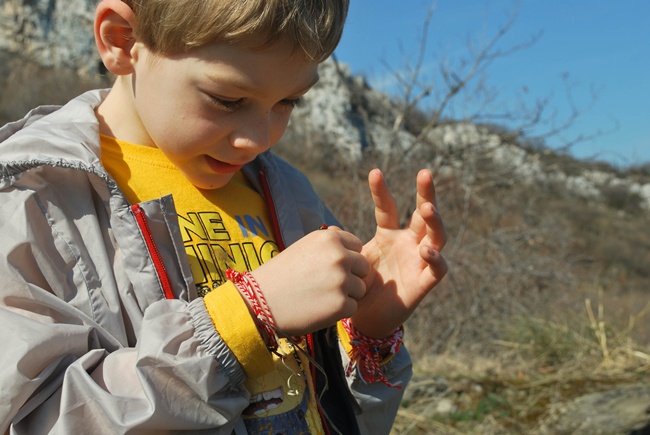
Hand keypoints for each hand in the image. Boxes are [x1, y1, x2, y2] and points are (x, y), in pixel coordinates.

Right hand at [250, 229, 369, 336]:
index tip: (327, 267)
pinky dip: (338, 311)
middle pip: (363, 267)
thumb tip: (341, 231)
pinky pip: (352, 307)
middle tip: (325, 285)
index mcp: (329, 238)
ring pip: (360, 289)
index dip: (346, 258)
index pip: (357, 246)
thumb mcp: (303, 247)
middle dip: (351, 276)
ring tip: (319, 296)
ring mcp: (341, 280)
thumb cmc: (281, 275)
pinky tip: (318, 308)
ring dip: (345, 295)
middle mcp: (339, 256)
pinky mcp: (341, 304)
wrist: (259, 301)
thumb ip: (327, 241)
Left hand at [351, 168, 447, 337]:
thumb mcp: (351, 261)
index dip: (382, 191)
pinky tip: (426, 250)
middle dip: (426, 193)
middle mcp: (408, 243)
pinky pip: (437, 269)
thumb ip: (344, 246)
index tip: (374, 172)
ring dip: (435, 221)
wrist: (365, 319)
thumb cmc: (359, 287)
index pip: (388, 207)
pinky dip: (435, 259)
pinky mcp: (424, 282)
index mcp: (388, 234)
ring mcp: (419, 261)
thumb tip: (329, 229)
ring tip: (428, 208)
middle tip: (425, 173)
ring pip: (436, 236)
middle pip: (423, 214)